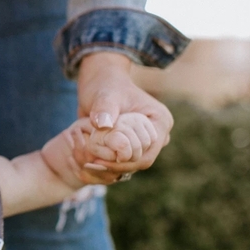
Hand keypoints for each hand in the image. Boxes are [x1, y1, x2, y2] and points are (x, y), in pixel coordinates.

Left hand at [75, 52, 173, 184]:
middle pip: (140, 162)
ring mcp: (146, 140)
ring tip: (89, 163)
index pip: (146, 153)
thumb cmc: (105, 85)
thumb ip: (104, 108)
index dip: (123, 161)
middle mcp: (158, 134)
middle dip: (116, 165)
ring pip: (132, 164)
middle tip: (90, 164)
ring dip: (111, 166)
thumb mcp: (104, 95)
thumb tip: (103, 125)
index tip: (98, 161)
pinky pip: (124, 162)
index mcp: (160, 121)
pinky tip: (91, 161)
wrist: (100, 83)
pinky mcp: (134, 144)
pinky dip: (109, 163)